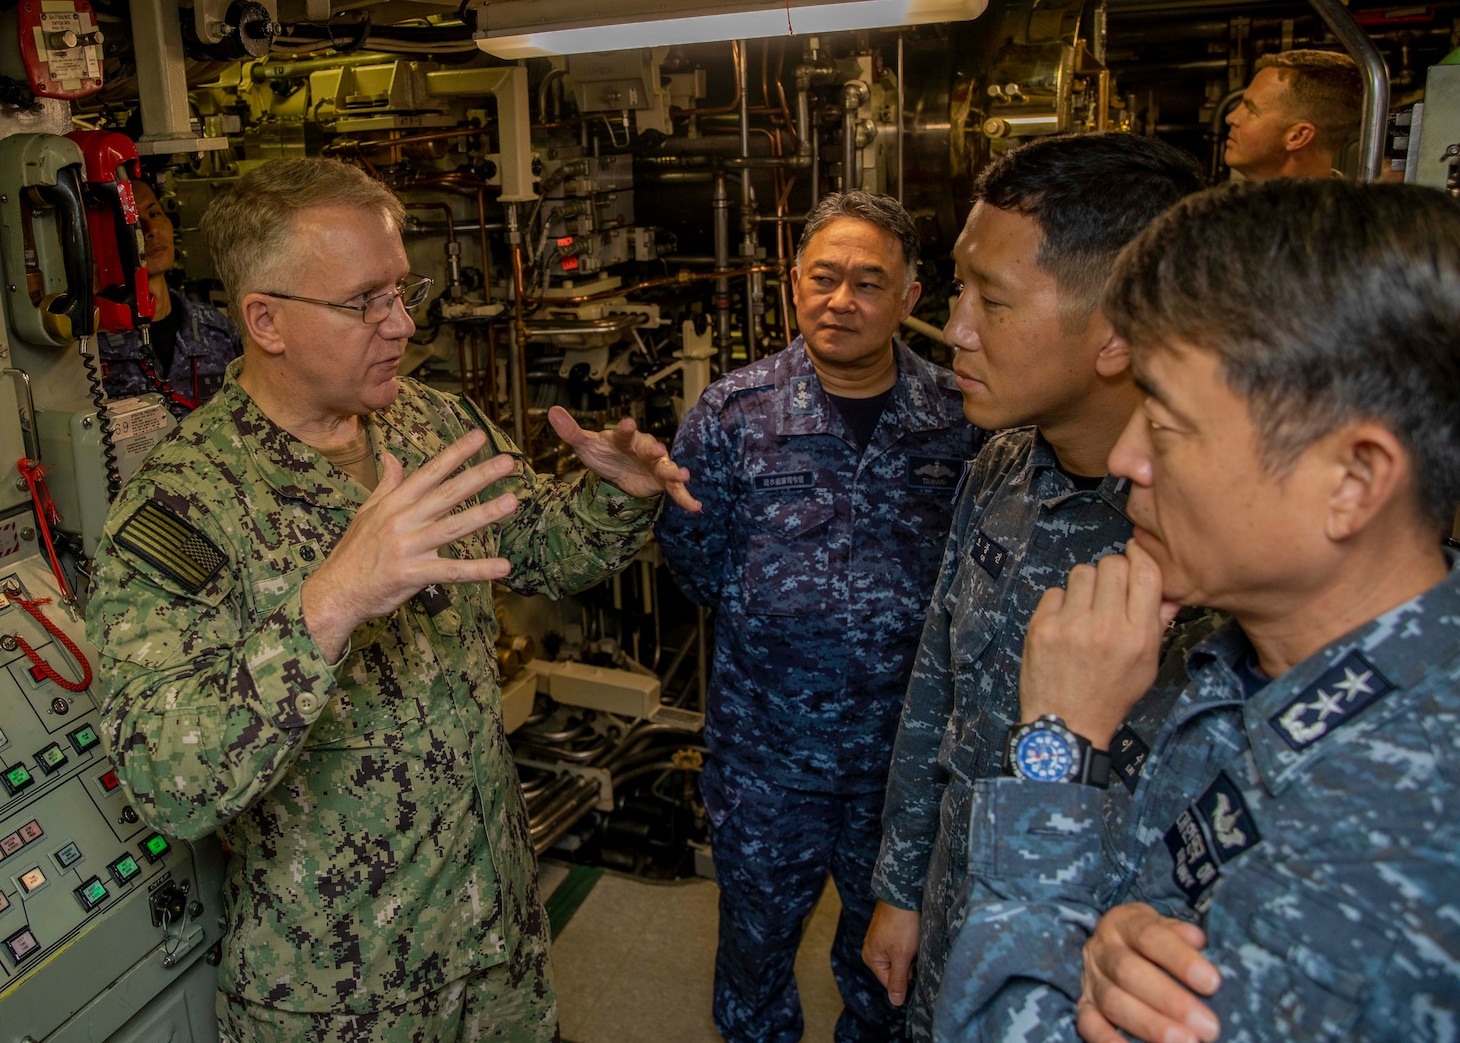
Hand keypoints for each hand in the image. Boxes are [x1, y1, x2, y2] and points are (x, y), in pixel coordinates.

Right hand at [302, 429, 520, 659]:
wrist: (334, 592)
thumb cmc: (353, 553)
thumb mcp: (367, 513)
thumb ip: (386, 485)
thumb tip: (390, 456)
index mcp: (394, 503)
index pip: (430, 472)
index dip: (456, 453)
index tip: (480, 436)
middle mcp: (403, 520)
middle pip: (447, 493)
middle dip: (479, 475)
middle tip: (508, 462)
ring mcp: (408, 547)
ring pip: (453, 527)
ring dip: (485, 514)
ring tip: (513, 501)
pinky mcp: (413, 575)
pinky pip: (451, 571)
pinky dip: (479, 570)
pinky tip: (503, 567)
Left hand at [548, 405, 700, 512]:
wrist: (619, 469)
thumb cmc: (604, 452)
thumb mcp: (586, 445)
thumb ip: (571, 431)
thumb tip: (552, 411)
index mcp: (624, 438)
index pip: (624, 433)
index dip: (626, 430)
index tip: (628, 424)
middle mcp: (644, 448)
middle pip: (650, 448)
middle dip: (654, 450)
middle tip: (658, 451)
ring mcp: (656, 464)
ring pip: (667, 467)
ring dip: (674, 471)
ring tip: (683, 476)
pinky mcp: (662, 481)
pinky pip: (675, 490)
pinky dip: (685, 498)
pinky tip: (695, 507)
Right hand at [862, 900, 920, 1005]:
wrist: (903, 894)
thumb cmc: (902, 925)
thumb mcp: (902, 957)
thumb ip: (897, 981)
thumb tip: (895, 1003)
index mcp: (871, 958)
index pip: (890, 982)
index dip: (906, 976)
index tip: (913, 961)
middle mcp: (871, 949)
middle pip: (895, 970)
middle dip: (907, 963)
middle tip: (913, 949)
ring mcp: (879, 938)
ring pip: (899, 957)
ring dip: (909, 952)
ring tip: (912, 939)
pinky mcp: (888, 929)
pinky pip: (900, 945)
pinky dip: (908, 942)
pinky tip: (912, 932)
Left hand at [1017, 540, 1179, 747]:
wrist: (1067, 724)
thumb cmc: (1111, 694)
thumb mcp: (1147, 666)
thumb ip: (1158, 625)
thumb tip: (1170, 592)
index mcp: (1138, 636)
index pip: (1145, 573)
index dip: (1139, 558)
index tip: (1133, 557)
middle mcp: (1106, 626)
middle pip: (1112, 564)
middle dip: (1112, 571)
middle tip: (1108, 590)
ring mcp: (1071, 625)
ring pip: (1081, 572)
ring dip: (1086, 584)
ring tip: (1086, 608)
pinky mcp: (1042, 627)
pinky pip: (1055, 591)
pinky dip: (1061, 602)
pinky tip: (1065, 622)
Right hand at [1078, 903, 1219, 1042]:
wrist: (1117, 943)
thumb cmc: (1154, 940)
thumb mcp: (1167, 926)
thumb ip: (1182, 933)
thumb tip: (1198, 941)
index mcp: (1124, 922)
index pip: (1149, 937)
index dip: (1180, 960)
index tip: (1212, 983)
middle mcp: (1102, 949)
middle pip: (1129, 972)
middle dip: (1170, 1001)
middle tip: (1207, 1026)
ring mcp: (1091, 979)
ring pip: (1113, 1001)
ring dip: (1150, 1025)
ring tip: (1186, 1042)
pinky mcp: (1085, 1005)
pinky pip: (1089, 1024)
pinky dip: (1108, 1041)